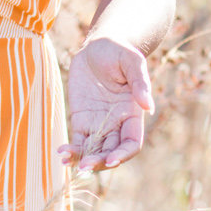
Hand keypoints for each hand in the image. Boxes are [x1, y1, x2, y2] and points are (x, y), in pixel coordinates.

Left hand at [60, 36, 153, 171]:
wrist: (100, 44)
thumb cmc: (119, 51)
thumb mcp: (132, 62)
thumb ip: (140, 83)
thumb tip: (148, 106)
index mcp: (133, 114)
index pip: (131, 143)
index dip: (123, 154)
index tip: (111, 160)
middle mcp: (116, 123)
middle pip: (111, 152)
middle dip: (99, 162)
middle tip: (84, 166)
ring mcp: (98, 122)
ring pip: (93, 150)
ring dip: (82, 160)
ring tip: (67, 161)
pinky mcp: (81, 118)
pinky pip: (77, 139)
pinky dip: (71, 149)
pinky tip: (61, 153)